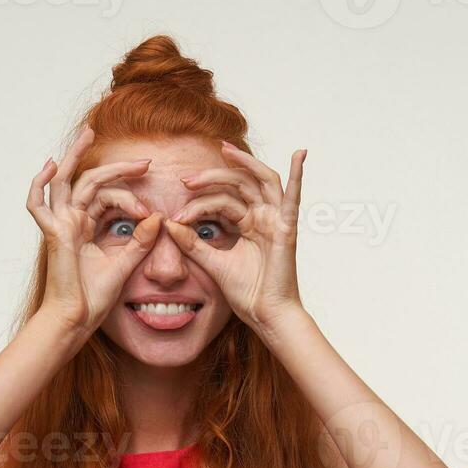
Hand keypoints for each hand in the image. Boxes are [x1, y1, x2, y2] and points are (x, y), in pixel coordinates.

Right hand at [26, 126, 162, 334]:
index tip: (150, 210)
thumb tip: (158, 217)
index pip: (108, 196)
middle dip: (115, 165)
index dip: (131, 197)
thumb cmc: (94, 299)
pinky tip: (52, 165)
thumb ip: (140, 242)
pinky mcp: (54, 234)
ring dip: (76, 156)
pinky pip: (38, 204)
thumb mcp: (125, 265)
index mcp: (87, 227)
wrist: (76, 320)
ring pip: (67, 182)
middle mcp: (72, 221)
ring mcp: (60, 225)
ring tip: (88, 133)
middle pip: (90, 180)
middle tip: (142, 159)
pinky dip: (40, 184)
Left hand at [163, 143, 307, 333]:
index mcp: (249, 224)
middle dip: (212, 177)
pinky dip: (298, 175)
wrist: (265, 316)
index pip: (222, 201)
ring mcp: (277, 221)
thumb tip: (168, 223)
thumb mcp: (213, 263)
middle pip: (239, 184)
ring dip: (244, 164)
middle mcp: (264, 217)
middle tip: (187, 180)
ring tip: (224, 150)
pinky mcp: (287, 229)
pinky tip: (299, 155)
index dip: (198, 204)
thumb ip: (192, 243)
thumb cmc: (247, 294)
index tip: (176, 216)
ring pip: (260, 181)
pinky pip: (294, 198)